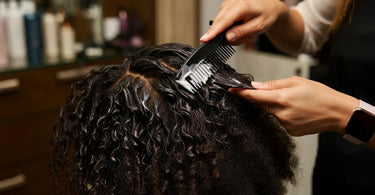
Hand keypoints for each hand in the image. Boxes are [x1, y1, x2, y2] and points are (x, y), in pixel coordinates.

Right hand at [200, 0, 287, 44]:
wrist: (269, 6)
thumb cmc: (266, 14)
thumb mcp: (259, 26)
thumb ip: (242, 32)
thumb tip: (228, 37)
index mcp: (241, 6)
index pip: (224, 21)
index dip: (213, 32)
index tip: (204, 40)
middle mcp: (232, 2)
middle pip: (219, 23)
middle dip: (228, 36)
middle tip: (245, 38)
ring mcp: (227, 4)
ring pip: (220, 24)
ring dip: (231, 32)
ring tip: (247, 31)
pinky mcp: (225, 7)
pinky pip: (222, 22)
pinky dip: (230, 28)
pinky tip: (240, 27)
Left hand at [229, 76, 358, 135]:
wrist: (337, 113)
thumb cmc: (321, 94)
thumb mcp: (297, 82)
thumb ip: (273, 85)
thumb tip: (256, 86)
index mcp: (282, 99)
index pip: (254, 97)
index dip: (241, 94)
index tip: (231, 91)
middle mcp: (281, 114)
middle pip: (262, 105)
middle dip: (265, 98)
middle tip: (280, 92)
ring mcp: (285, 124)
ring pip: (272, 112)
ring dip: (276, 106)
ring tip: (295, 102)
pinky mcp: (290, 131)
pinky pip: (280, 120)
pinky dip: (284, 114)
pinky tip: (297, 111)